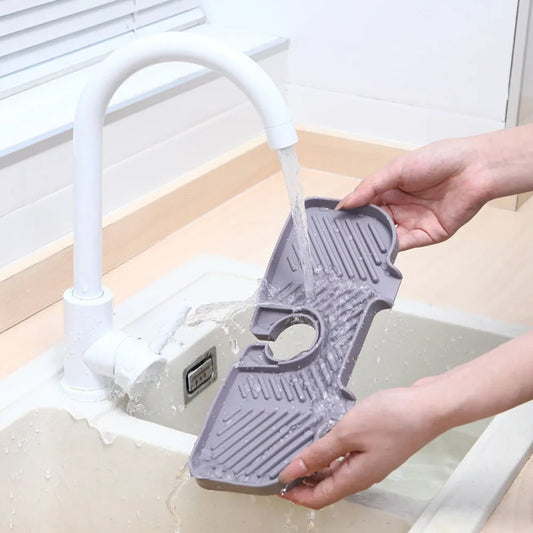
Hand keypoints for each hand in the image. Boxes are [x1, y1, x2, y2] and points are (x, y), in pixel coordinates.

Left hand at [279, 385, 442, 508]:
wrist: (428, 406)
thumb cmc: (394, 419)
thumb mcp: (346, 433)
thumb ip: (319, 453)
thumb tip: (293, 471)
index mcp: (356, 478)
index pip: (319, 498)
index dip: (296, 495)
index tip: (277, 485)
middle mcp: (363, 474)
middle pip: (327, 487)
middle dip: (303, 482)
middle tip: (283, 469)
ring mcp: (371, 461)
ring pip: (337, 472)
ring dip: (316, 467)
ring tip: (299, 454)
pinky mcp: (376, 447)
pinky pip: (347, 458)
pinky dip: (331, 454)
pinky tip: (324, 441)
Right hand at [337, 137, 489, 249]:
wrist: (474, 168)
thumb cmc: (440, 159)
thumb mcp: (396, 169)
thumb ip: (369, 187)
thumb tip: (345, 204)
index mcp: (391, 189)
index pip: (365, 205)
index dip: (352, 212)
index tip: (336, 220)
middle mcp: (400, 207)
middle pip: (374, 223)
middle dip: (361, 228)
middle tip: (343, 235)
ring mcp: (413, 222)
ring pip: (387, 236)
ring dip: (374, 239)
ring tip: (357, 243)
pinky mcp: (427, 235)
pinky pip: (405, 244)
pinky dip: (391, 247)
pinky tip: (378, 247)